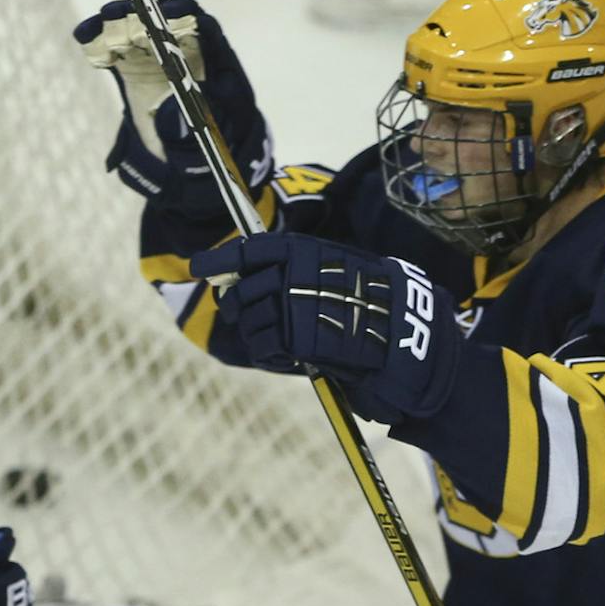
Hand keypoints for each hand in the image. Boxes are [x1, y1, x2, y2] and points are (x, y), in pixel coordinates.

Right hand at [75, 0, 268, 209]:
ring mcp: (158, 62)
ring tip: (100, 22)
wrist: (191, 172)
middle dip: (145, 12)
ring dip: (120, 21)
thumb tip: (169, 110)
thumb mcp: (205, 150)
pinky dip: (100, 41)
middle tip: (122, 13)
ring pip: (140, 31)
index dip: (187, 16)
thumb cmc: (208, 157)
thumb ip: (189, 134)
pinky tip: (85, 36)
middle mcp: (187, 57)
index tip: (168, 12)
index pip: (206, 30)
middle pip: (168, 22)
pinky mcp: (134, 72)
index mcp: (218, 68)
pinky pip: (117, 52)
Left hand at [189, 232, 460, 420]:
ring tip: (280, 342)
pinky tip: (288, 355)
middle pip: (240, 291)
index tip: (198, 267)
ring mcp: (291, 303)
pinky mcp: (293, 336)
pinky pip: (261, 346)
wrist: (406, 335)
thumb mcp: (339, 271)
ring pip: (248, 320)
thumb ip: (299, 271)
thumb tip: (250, 279)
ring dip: (257, 334)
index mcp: (305, 250)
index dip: (220, 259)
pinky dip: (269, 354)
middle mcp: (292, 272)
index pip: (251, 250)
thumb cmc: (376, 305)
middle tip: (247, 317)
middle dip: (237, 306)